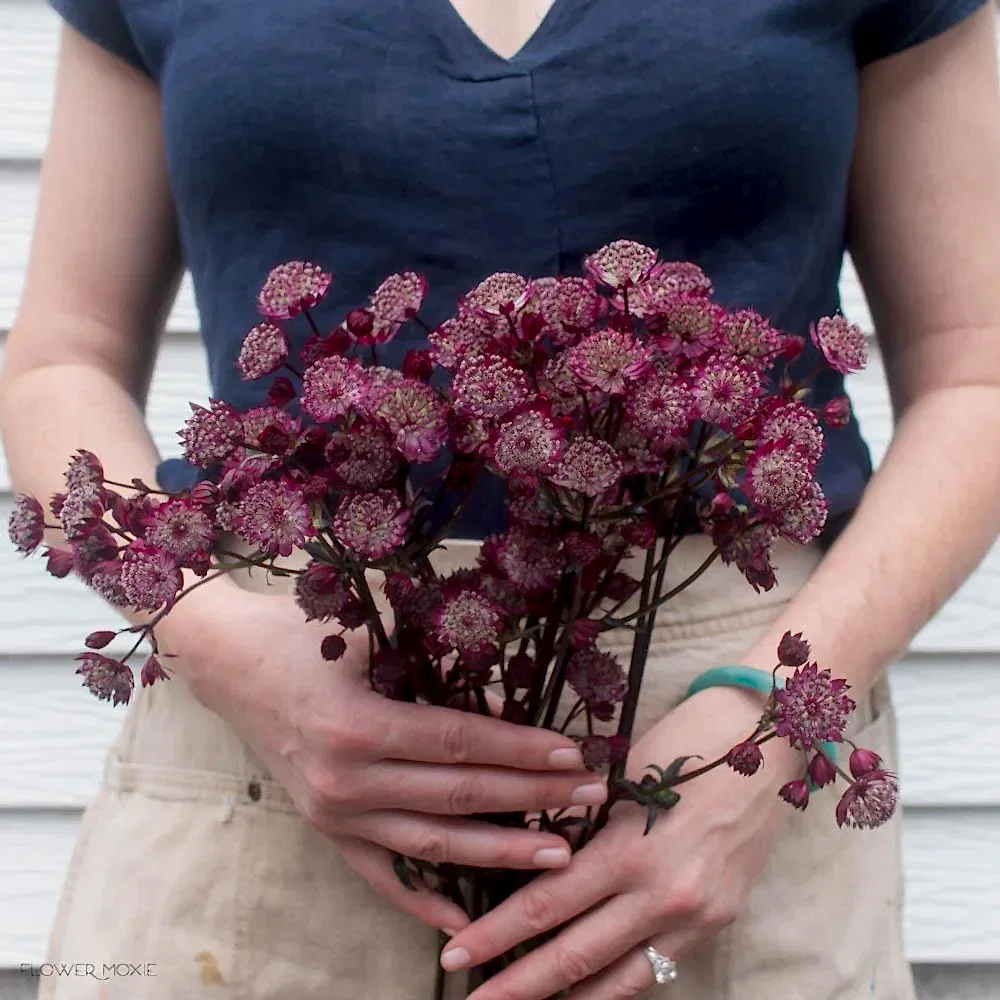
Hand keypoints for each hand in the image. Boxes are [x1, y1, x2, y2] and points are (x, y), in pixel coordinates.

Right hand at [157, 584, 606, 934]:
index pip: (461, 744)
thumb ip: (434, 667)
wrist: (229, 664)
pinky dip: (422, 899)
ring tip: (557, 854)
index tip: (574, 755)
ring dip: (499, 852)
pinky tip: (465, 919)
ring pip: (432, 844)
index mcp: (358, 725)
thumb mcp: (371, 636)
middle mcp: (346, 781)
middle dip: (531, 799)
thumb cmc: (302, 636)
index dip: (521, 751)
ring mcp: (333, 815)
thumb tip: (503, 702)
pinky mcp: (325, 831)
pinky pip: (380, 876)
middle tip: (590, 800)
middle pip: (459, 797)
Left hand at [438, 686, 800, 997]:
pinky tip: (586, 995)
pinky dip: (617, 987)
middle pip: (575, 955)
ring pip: (618, 980)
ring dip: (563, 999)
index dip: (497, 934)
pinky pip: (658, 969)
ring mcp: (696, 916)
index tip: (455, 954)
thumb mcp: (624, 774)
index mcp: (631, 847)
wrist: (772, 737)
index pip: (548, 903)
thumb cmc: (689, 739)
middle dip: (516, 983)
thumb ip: (581, 821)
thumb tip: (534, 852)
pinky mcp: (718, 921)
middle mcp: (664, 895)